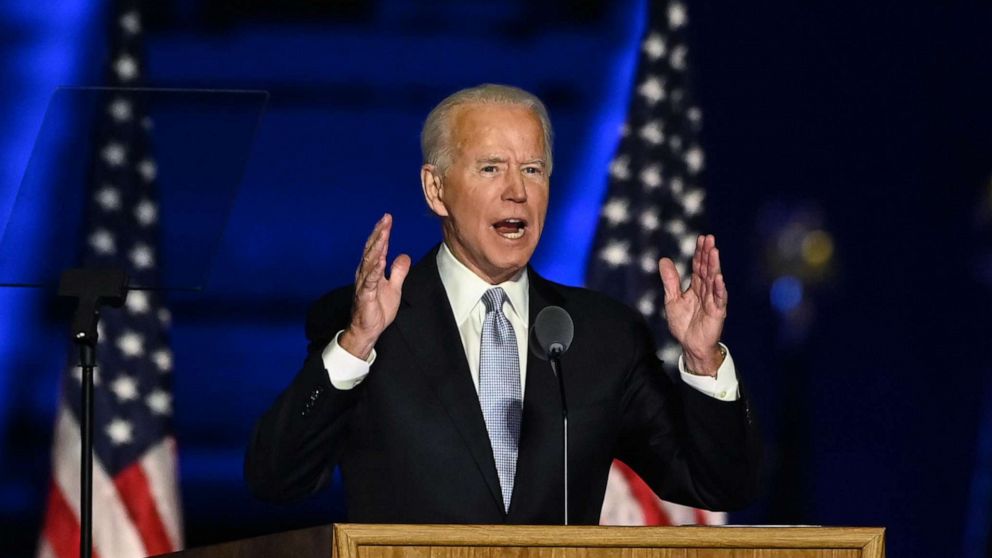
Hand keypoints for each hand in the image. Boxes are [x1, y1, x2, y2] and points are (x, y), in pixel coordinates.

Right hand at [339, 214, 410, 359]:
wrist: (367, 330)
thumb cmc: (377, 309)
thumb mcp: (394, 288)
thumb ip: (398, 271)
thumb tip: (404, 255)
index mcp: (372, 270)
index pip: (377, 248)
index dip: (382, 233)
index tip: (388, 219)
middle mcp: (365, 273)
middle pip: (372, 250)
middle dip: (379, 234)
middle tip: (385, 219)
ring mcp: (364, 284)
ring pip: (370, 261)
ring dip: (377, 247)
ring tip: (383, 234)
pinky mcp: (365, 295)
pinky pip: (370, 281)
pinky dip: (375, 270)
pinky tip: (380, 260)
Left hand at [659, 234, 726, 375]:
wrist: (690, 345)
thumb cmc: (684, 323)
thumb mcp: (672, 299)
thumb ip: (670, 280)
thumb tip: (664, 259)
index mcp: (696, 287)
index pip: (699, 266)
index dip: (700, 252)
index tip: (701, 238)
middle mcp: (706, 291)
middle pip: (707, 269)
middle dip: (708, 254)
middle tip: (710, 238)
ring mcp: (713, 300)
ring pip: (713, 280)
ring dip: (714, 266)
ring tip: (714, 251)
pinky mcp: (717, 312)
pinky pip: (718, 298)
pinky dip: (719, 288)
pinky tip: (718, 277)